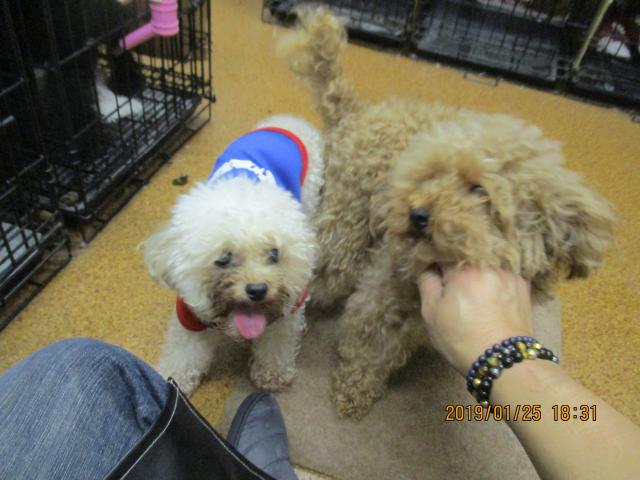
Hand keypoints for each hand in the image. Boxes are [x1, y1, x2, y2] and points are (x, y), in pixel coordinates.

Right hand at [417, 265, 532, 374]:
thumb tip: (430, 269)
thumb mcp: (431, 313)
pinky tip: (491, 297)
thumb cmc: (461, 338)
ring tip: (475, 293)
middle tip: (453, 288)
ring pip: (486, 263)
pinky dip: (494, 280)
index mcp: (463, 268)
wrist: (503, 360)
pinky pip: (502, 274)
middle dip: (457, 267)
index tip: (434, 276)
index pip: (442, 252)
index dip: (435, 264)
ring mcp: (508, 272)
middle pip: (466, 255)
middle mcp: (488, 263)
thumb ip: (427, 283)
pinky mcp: (522, 284)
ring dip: (478, 272)